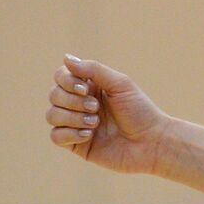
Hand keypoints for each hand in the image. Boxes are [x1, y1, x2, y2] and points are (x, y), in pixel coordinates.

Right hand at [48, 54, 172, 175]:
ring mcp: (76, 124)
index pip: (61, 77)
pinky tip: (90, 135)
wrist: (152, 142)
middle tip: (96, 107)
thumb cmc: (140, 111)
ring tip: (96, 123)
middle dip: (73, 101)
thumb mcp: (120, 84)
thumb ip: (93, 70)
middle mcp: (80, 104)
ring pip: (52, 115)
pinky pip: (55, 136)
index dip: (66, 81)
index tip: (85, 89)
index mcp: (90, 87)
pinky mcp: (76, 144)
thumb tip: (66, 58)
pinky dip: (70, 134)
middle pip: (54, 95)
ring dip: (73, 117)